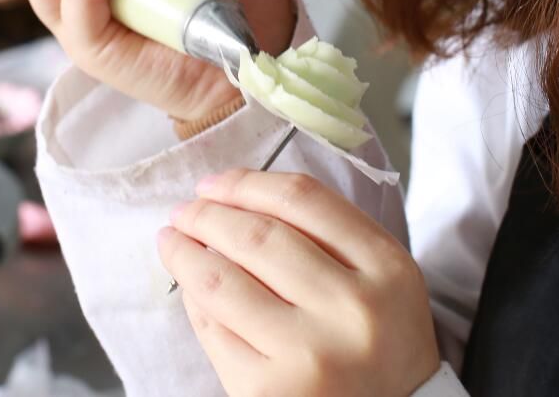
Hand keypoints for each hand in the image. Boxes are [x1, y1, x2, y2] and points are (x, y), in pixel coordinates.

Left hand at [160, 169, 439, 396]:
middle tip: (184, 210)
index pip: (303, 200)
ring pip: (222, 282)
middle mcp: (351, 310)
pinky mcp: (268, 393)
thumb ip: (329, 232)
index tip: (215, 183)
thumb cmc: (379, 338)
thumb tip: (237, 198)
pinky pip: (213, 331)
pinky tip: (189, 288)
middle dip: (207, 215)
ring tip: (172, 241)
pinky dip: (192, 301)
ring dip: (185, 253)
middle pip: (258, 236)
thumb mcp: (382, 275)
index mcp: (386, 268)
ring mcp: (308, 355)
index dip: (246, 183)